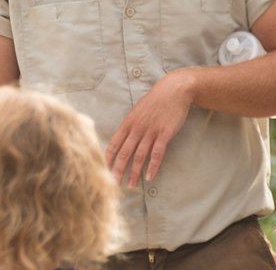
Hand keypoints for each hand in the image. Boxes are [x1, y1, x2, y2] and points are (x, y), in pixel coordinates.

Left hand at [105, 70, 193, 187]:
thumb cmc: (154, 101)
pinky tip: (150, 177)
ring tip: (131, 185)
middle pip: (124, 153)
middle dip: (118, 169)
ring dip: (134, 172)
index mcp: (128, 123)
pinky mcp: (164, 134)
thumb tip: (122, 139)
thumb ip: (130, 125)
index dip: (108, 158)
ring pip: (139, 156)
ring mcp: (150, 132)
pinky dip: (153, 166)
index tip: (103, 170)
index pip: (114, 143)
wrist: (173, 90)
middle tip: (113, 184)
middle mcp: (136, 128)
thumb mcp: (137, 111)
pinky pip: (157, 153)